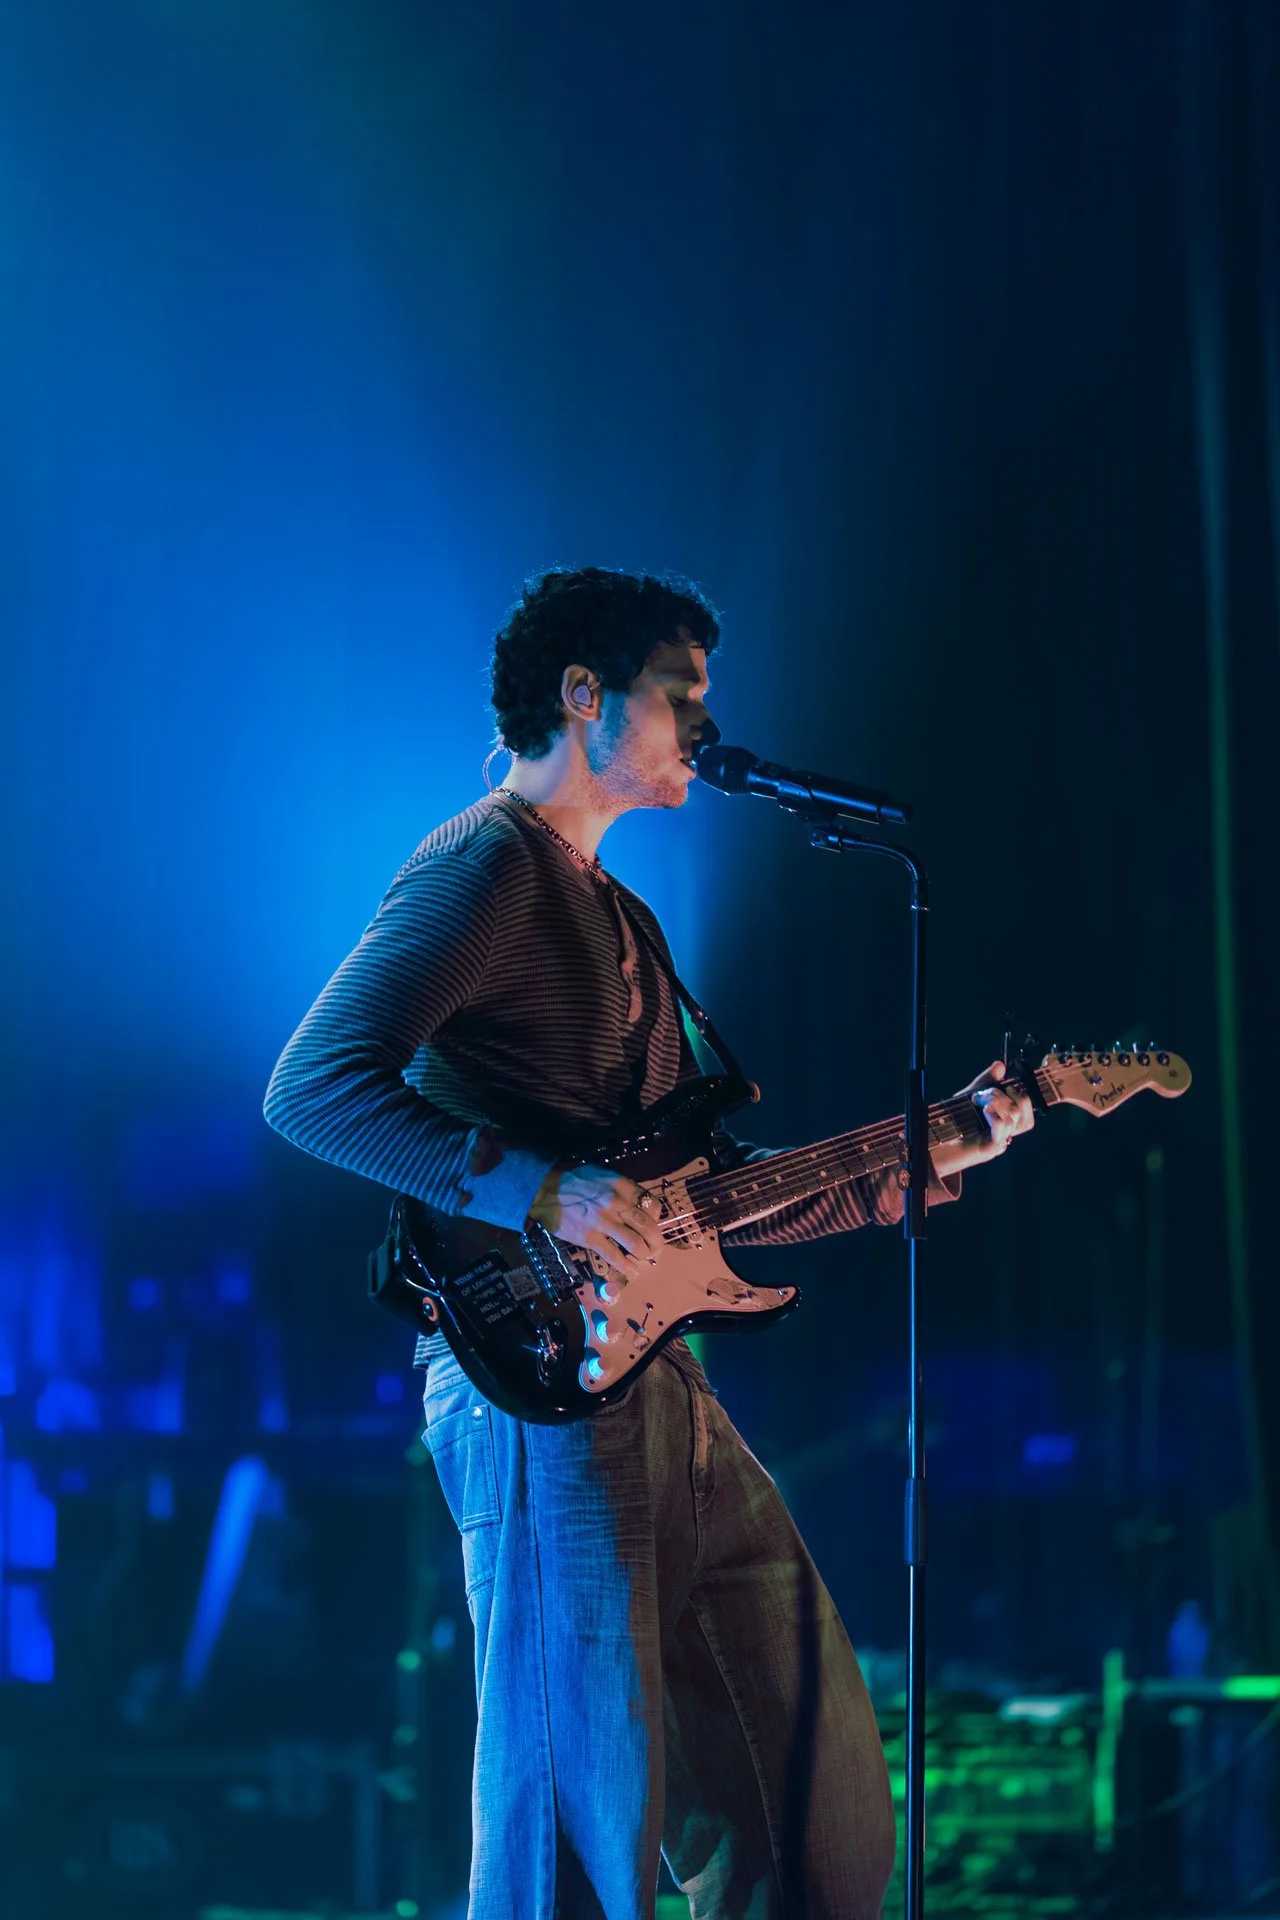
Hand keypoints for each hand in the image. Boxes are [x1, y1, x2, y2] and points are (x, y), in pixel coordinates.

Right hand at [527, 1162, 662, 1281]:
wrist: (545, 1189)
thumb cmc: (574, 1179)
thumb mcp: (603, 1175)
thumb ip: (621, 1189)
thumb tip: (636, 1204)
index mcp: (622, 1187)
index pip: (652, 1205)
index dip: (657, 1218)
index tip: (653, 1223)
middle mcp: (618, 1204)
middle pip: (648, 1227)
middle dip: (656, 1241)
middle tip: (656, 1248)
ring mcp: (605, 1223)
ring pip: (636, 1244)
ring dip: (645, 1255)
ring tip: (645, 1258)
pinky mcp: (591, 1238)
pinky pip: (614, 1256)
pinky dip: (626, 1266)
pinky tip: (632, 1271)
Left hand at [930, 1059, 1035, 1178]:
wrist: (935, 1147)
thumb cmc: (954, 1123)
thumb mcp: (970, 1097)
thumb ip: (986, 1082)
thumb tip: (1000, 1065)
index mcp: (1004, 1121)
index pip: (1026, 1110)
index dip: (1021, 1095)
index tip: (1005, 1086)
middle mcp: (1005, 1133)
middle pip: (1020, 1110)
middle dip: (1002, 1095)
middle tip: (982, 1095)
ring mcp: (999, 1142)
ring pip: (1012, 1116)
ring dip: (994, 1101)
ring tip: (977, 1102)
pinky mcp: (989, 1149)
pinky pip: (1002, 1127)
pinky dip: (994, 1114)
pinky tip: (983, 1111)